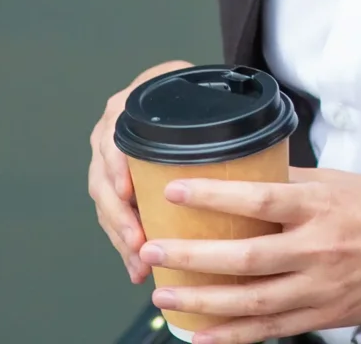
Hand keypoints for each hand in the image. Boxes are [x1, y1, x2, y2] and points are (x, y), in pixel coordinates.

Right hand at [88, 59, 194, 282]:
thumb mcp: (199, 93)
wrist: (175, 94)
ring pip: (106, 205)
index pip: (112, 141)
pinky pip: (113, 217)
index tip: (127, 192)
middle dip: (120, 218)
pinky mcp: (115, 186)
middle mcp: (110, 134)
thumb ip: (216, 110)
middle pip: (104, 180)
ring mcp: (108, 162)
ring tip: (139, 265)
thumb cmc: (191, 96)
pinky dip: (125, 243)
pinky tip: (138, 267)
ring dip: (121, 238)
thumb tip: (257, 138)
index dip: (117, 167)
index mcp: (126, 111)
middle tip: (138, 244)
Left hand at [139, 167, 360, 343]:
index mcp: (322, 206)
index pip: (259, 199)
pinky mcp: (324, 315)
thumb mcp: (342, 182)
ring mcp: (321, 288)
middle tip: (152, 252)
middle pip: (246, 258)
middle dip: (193, 258)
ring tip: (164, 296)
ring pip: (252, 301)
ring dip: (203, 301)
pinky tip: (201, 335)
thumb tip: (247, 176)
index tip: (176, 190)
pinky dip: (233, 336)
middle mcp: (319, 249)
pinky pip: (271, 330)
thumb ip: (294, 184)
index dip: (214, 196)